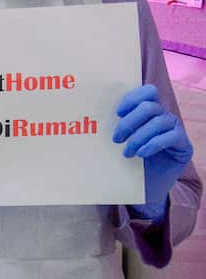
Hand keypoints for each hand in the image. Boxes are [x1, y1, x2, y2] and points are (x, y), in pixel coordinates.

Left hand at [114, 84, 193, 220]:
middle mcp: (164, 116)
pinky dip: (152, 144)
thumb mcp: (121, 141)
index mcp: (150, 111)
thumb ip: (117, 126)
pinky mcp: (183, 144)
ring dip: (138, 137)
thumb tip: (94, 117)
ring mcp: (175, 129)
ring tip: (127, 152)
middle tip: (116, 139)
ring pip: (158, 122)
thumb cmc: (130, 161)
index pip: (148, 92)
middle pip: (149, 107)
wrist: (146, 186)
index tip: (117, 113)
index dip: (133, 98)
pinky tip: (141, 154)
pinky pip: (170, 137)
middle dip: (129, 123)